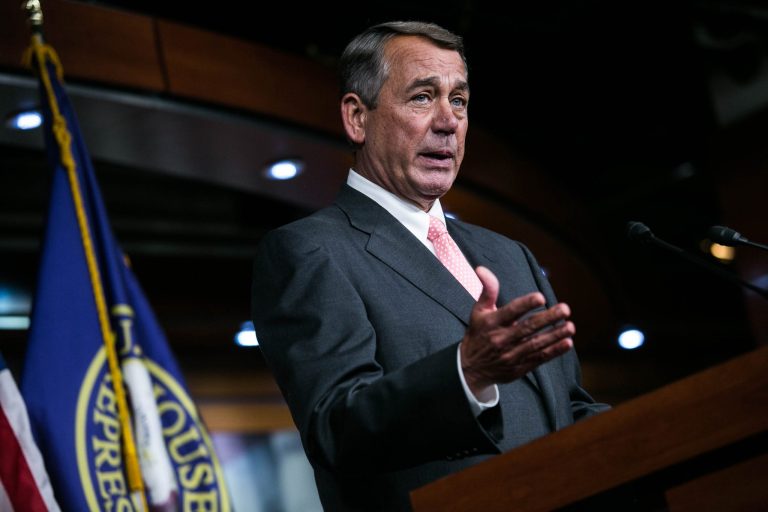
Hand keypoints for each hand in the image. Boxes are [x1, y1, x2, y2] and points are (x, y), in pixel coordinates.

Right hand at [459, 266, 574, 394]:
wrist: (470, 368)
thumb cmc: (478, 333)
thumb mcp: (478, 311)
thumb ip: (487, 290)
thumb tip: (482, 268)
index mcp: (491, 323)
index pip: (510, 312)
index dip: (525, 304)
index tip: (540, 297)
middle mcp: (501, 339)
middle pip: (527, 328)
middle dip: (548, 318)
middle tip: (565, 309)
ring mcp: (510, 355)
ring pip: (536, 344)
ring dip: (555, 335)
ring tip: (570, 326)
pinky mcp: (518, 368)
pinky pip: (539, 359)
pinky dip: (554, 351)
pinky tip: (567, 343)